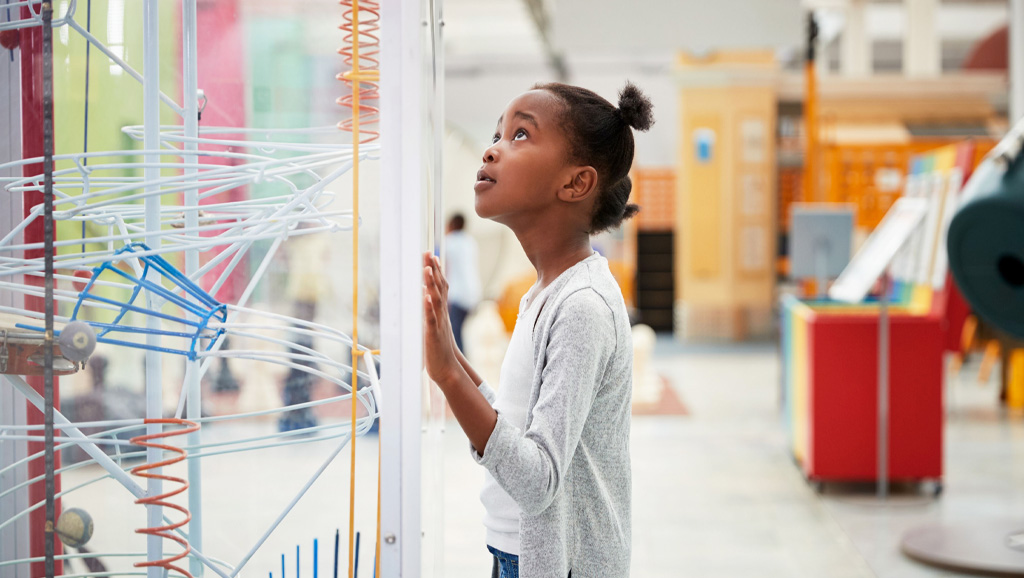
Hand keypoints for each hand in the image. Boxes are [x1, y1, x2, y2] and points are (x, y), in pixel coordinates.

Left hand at [423, 252, 460, 386]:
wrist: (447, 369)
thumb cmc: (438, 347)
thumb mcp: (434, 325)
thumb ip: (430, 310)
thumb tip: (423, 294)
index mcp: (441, 311)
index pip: (440, 287)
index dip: (436, 271)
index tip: (431, 255)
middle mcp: (441, 314)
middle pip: (439, 288)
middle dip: (434, 270)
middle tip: (429, 254)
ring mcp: (438, 323)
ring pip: (435, 300)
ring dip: (432, 284)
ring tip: (428, 269)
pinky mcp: (433, 334)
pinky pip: (431, 319)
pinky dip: (428, 308)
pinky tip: (425, 297)